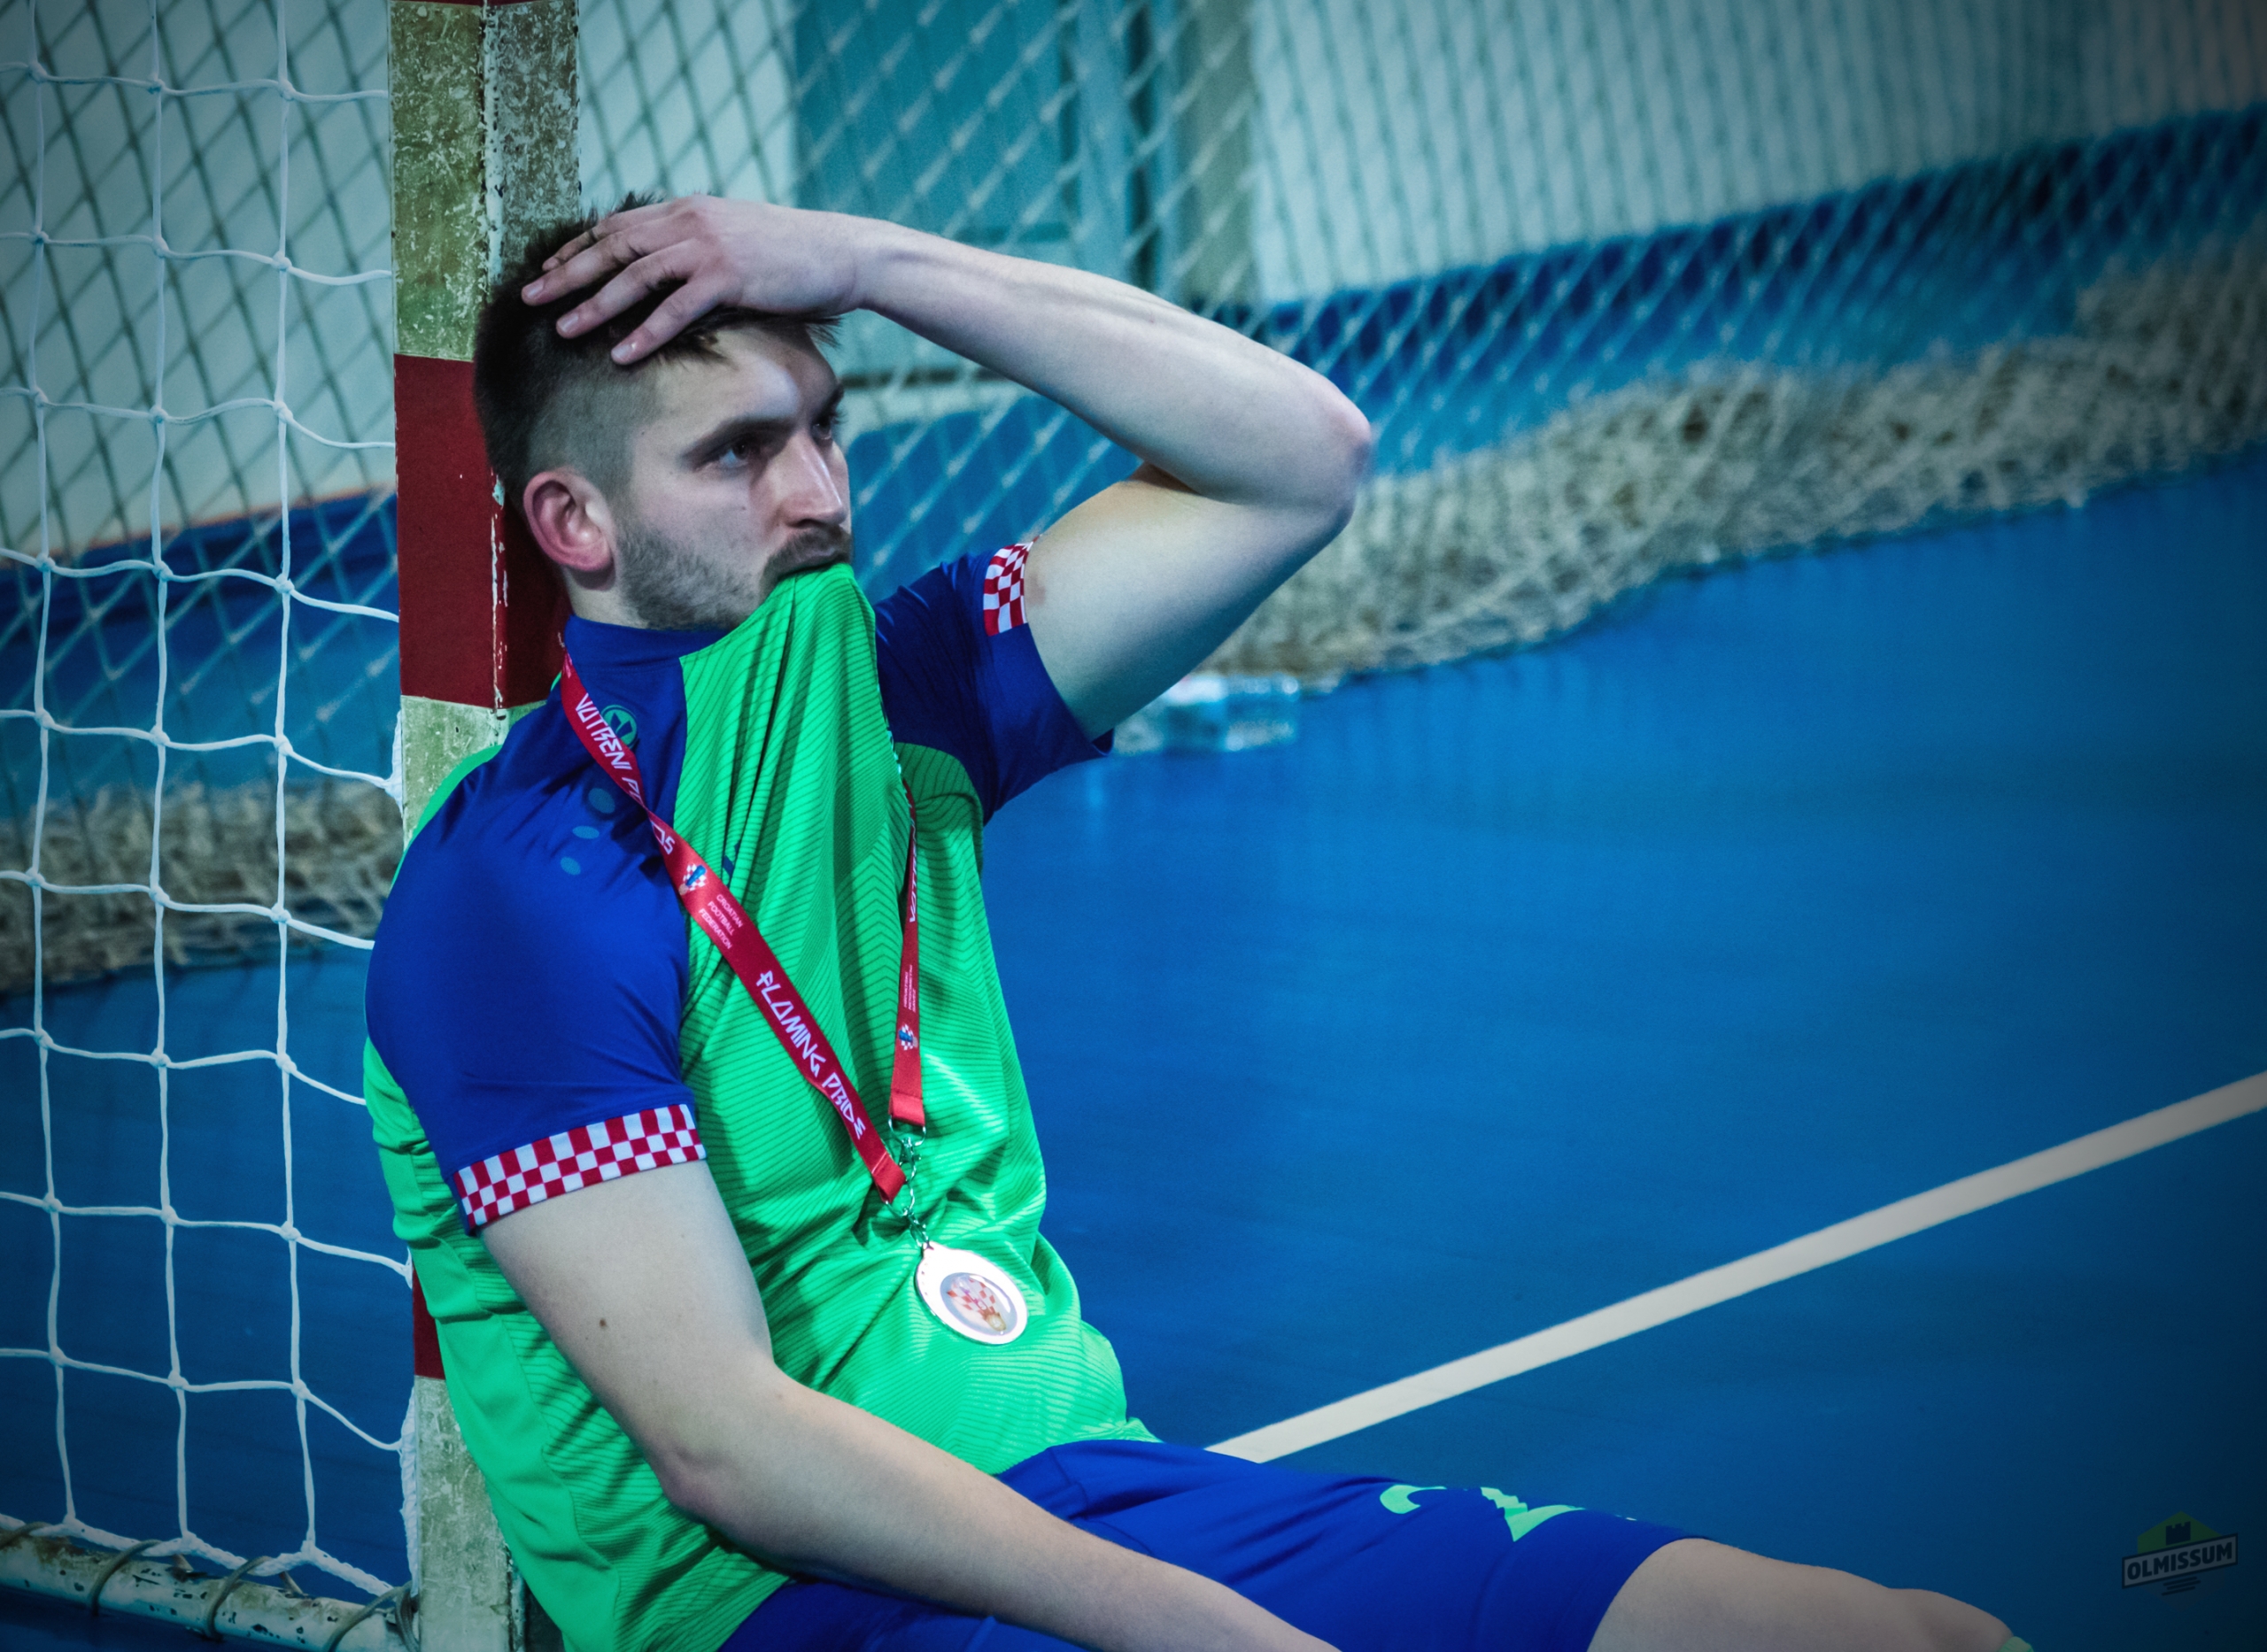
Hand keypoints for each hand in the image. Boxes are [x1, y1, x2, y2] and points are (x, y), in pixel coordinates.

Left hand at [521, 196, 875, 362]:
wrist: (840, 253)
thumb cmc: (790, 254)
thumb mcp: (734, 237)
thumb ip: (695, 244)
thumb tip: (665, 265)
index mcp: (686, 209)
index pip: (616, 226)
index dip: (577, 250)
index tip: (546, 272)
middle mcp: (689, 221)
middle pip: (613, 247)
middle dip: (567, 274)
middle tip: (531, 298)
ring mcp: (708, 247)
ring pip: (636, 276)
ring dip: (596, 305)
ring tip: (564, 330)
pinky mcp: (729, 277)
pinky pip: (676, 309)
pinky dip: (647, 332)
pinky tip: (624, 354)